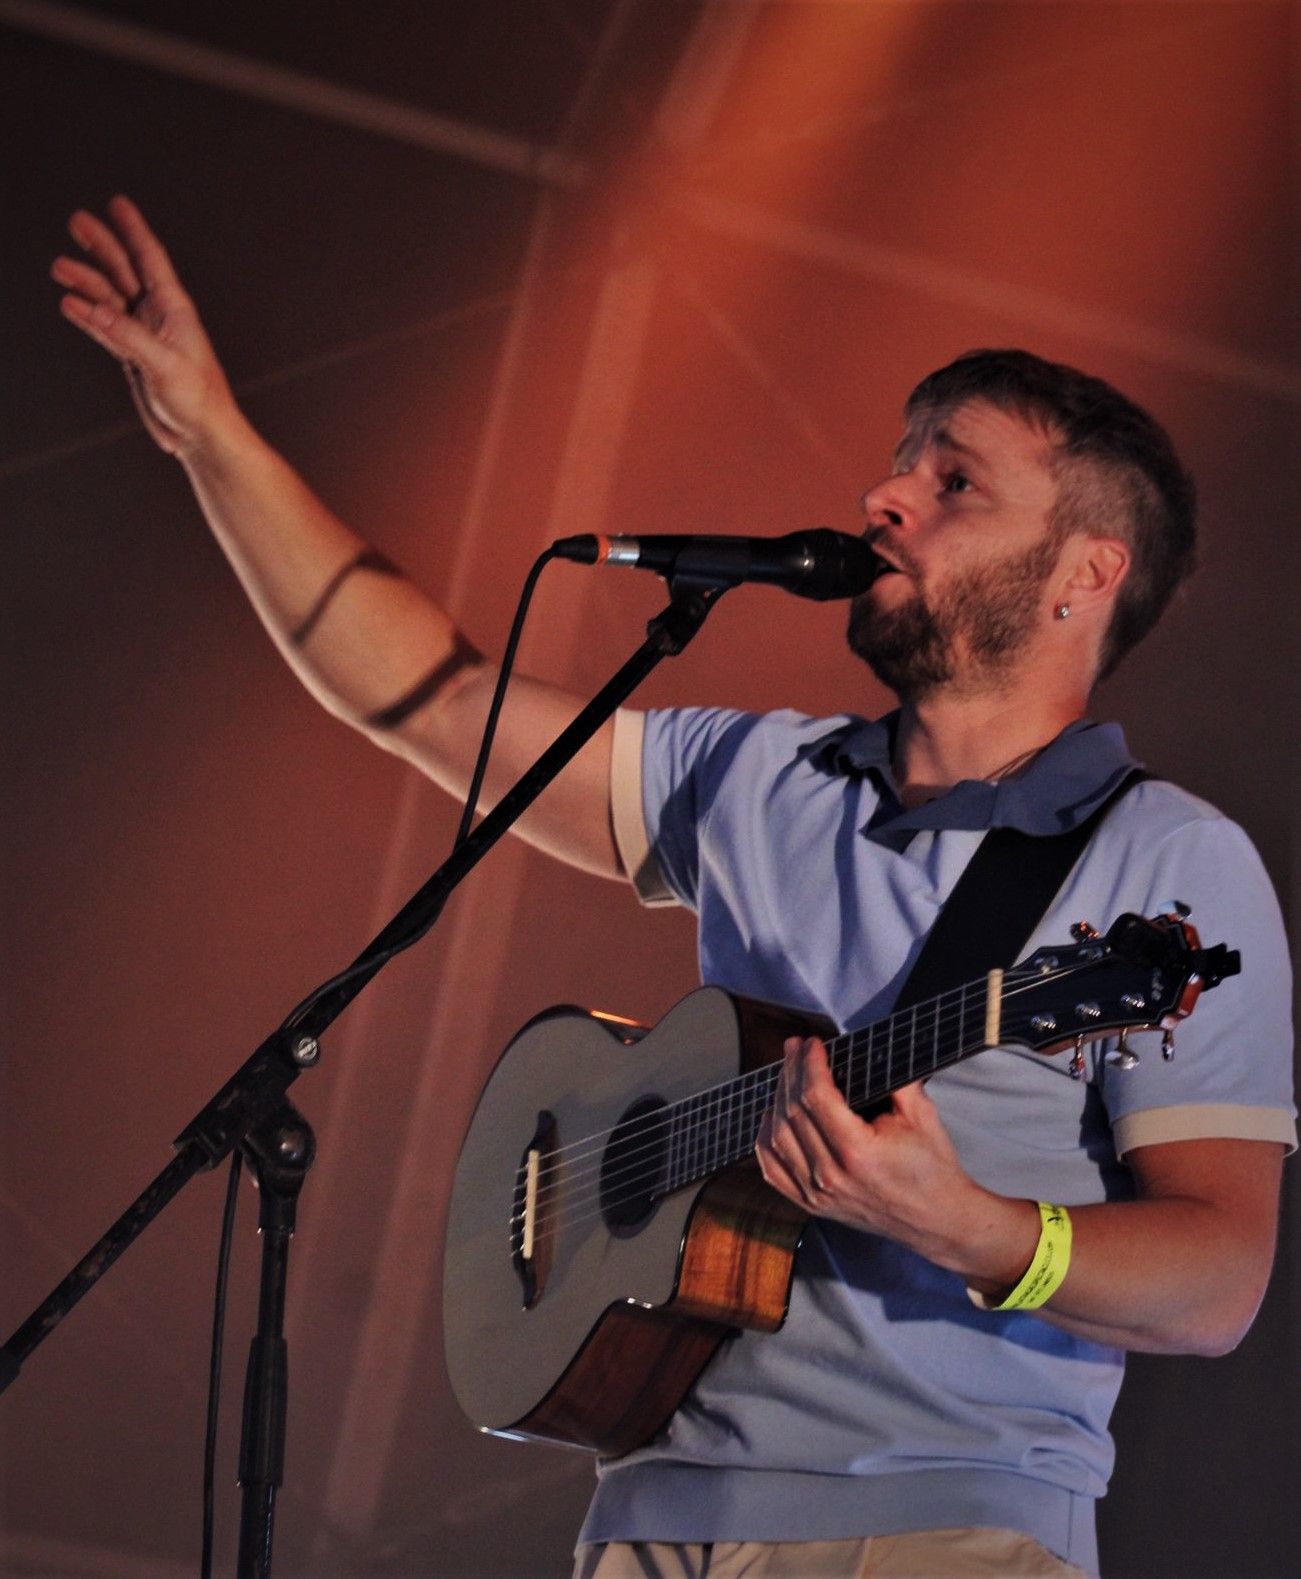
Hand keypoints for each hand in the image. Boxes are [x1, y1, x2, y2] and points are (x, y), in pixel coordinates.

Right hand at [51, 195, 238, 456]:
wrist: (201, 434)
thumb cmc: (199, 401)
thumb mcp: (165, 365)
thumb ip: (127, 337)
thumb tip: (93, 309)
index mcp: (174, 309)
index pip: (150, 259)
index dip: (134, 230)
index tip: (118, 203)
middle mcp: (158, 316)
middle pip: (124, 270)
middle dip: (101, 245)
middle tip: (77, 221)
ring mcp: (143, 334)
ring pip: (109, 297)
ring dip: (86, 281)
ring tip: (60, 267)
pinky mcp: (133, 355)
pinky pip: (105, 326)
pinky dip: (87, 315)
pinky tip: (69, 303)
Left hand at [755, 1036, 1028, 1275]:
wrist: (938, 1220)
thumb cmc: (932, 1168)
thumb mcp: (921, 1115)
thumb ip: (894, 1078)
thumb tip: (869, 1047)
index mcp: (858, 1152)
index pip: (816, 1096)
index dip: (809, 1064)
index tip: (812, 1043)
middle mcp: (831, 1176)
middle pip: (792, 1112)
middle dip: (791, 1072)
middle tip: (794, 1048)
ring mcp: (818, 1195)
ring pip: (777, 1138)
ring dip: (777, 1099)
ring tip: (787, 1074)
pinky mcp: (813, 1206)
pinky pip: (773, 1171)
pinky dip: (765, 1140)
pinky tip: (771, 1117)